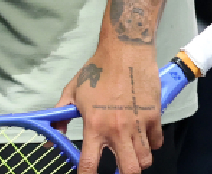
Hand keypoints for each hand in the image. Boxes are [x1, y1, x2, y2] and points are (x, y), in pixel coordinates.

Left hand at [57, 41, 162, 173]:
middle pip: (129, 171)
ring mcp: (138, 125)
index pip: (90, 164)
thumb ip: (62, 114)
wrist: (125, 50)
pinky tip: (143, 137)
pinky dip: (151, 144)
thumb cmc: (97, 69)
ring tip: (130, 153)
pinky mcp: (154, 117)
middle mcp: (117, 130)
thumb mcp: (73, 90)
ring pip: (145, 160)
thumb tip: (54, 134)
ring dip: (138, 161)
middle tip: (118, 167)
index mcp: (94, 125)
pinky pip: (156, 143)